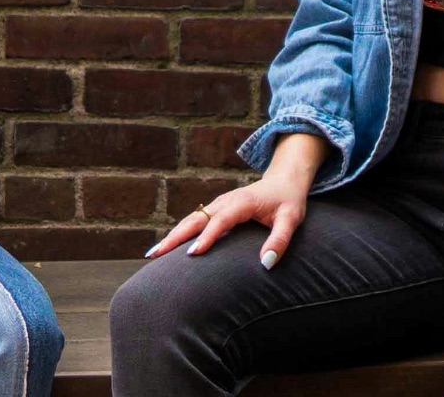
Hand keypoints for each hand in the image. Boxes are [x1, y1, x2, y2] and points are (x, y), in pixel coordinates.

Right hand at [144, 175, 308, 270]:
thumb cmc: (288, 201)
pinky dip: (179, 234)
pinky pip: (194, 222)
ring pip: (190, 220)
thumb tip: (266, 264)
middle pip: (195, 219)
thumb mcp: (292, 219)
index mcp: (241, 202)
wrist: (284, 180)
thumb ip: (280, 240)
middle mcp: (224, 202)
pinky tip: (168, 248)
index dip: (206, 237)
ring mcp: (218, 205)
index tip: (192, 254)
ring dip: (172, 236)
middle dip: (174, 237)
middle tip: (154, 255)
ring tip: (152, 255)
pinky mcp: (216, 210)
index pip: (220, 221)